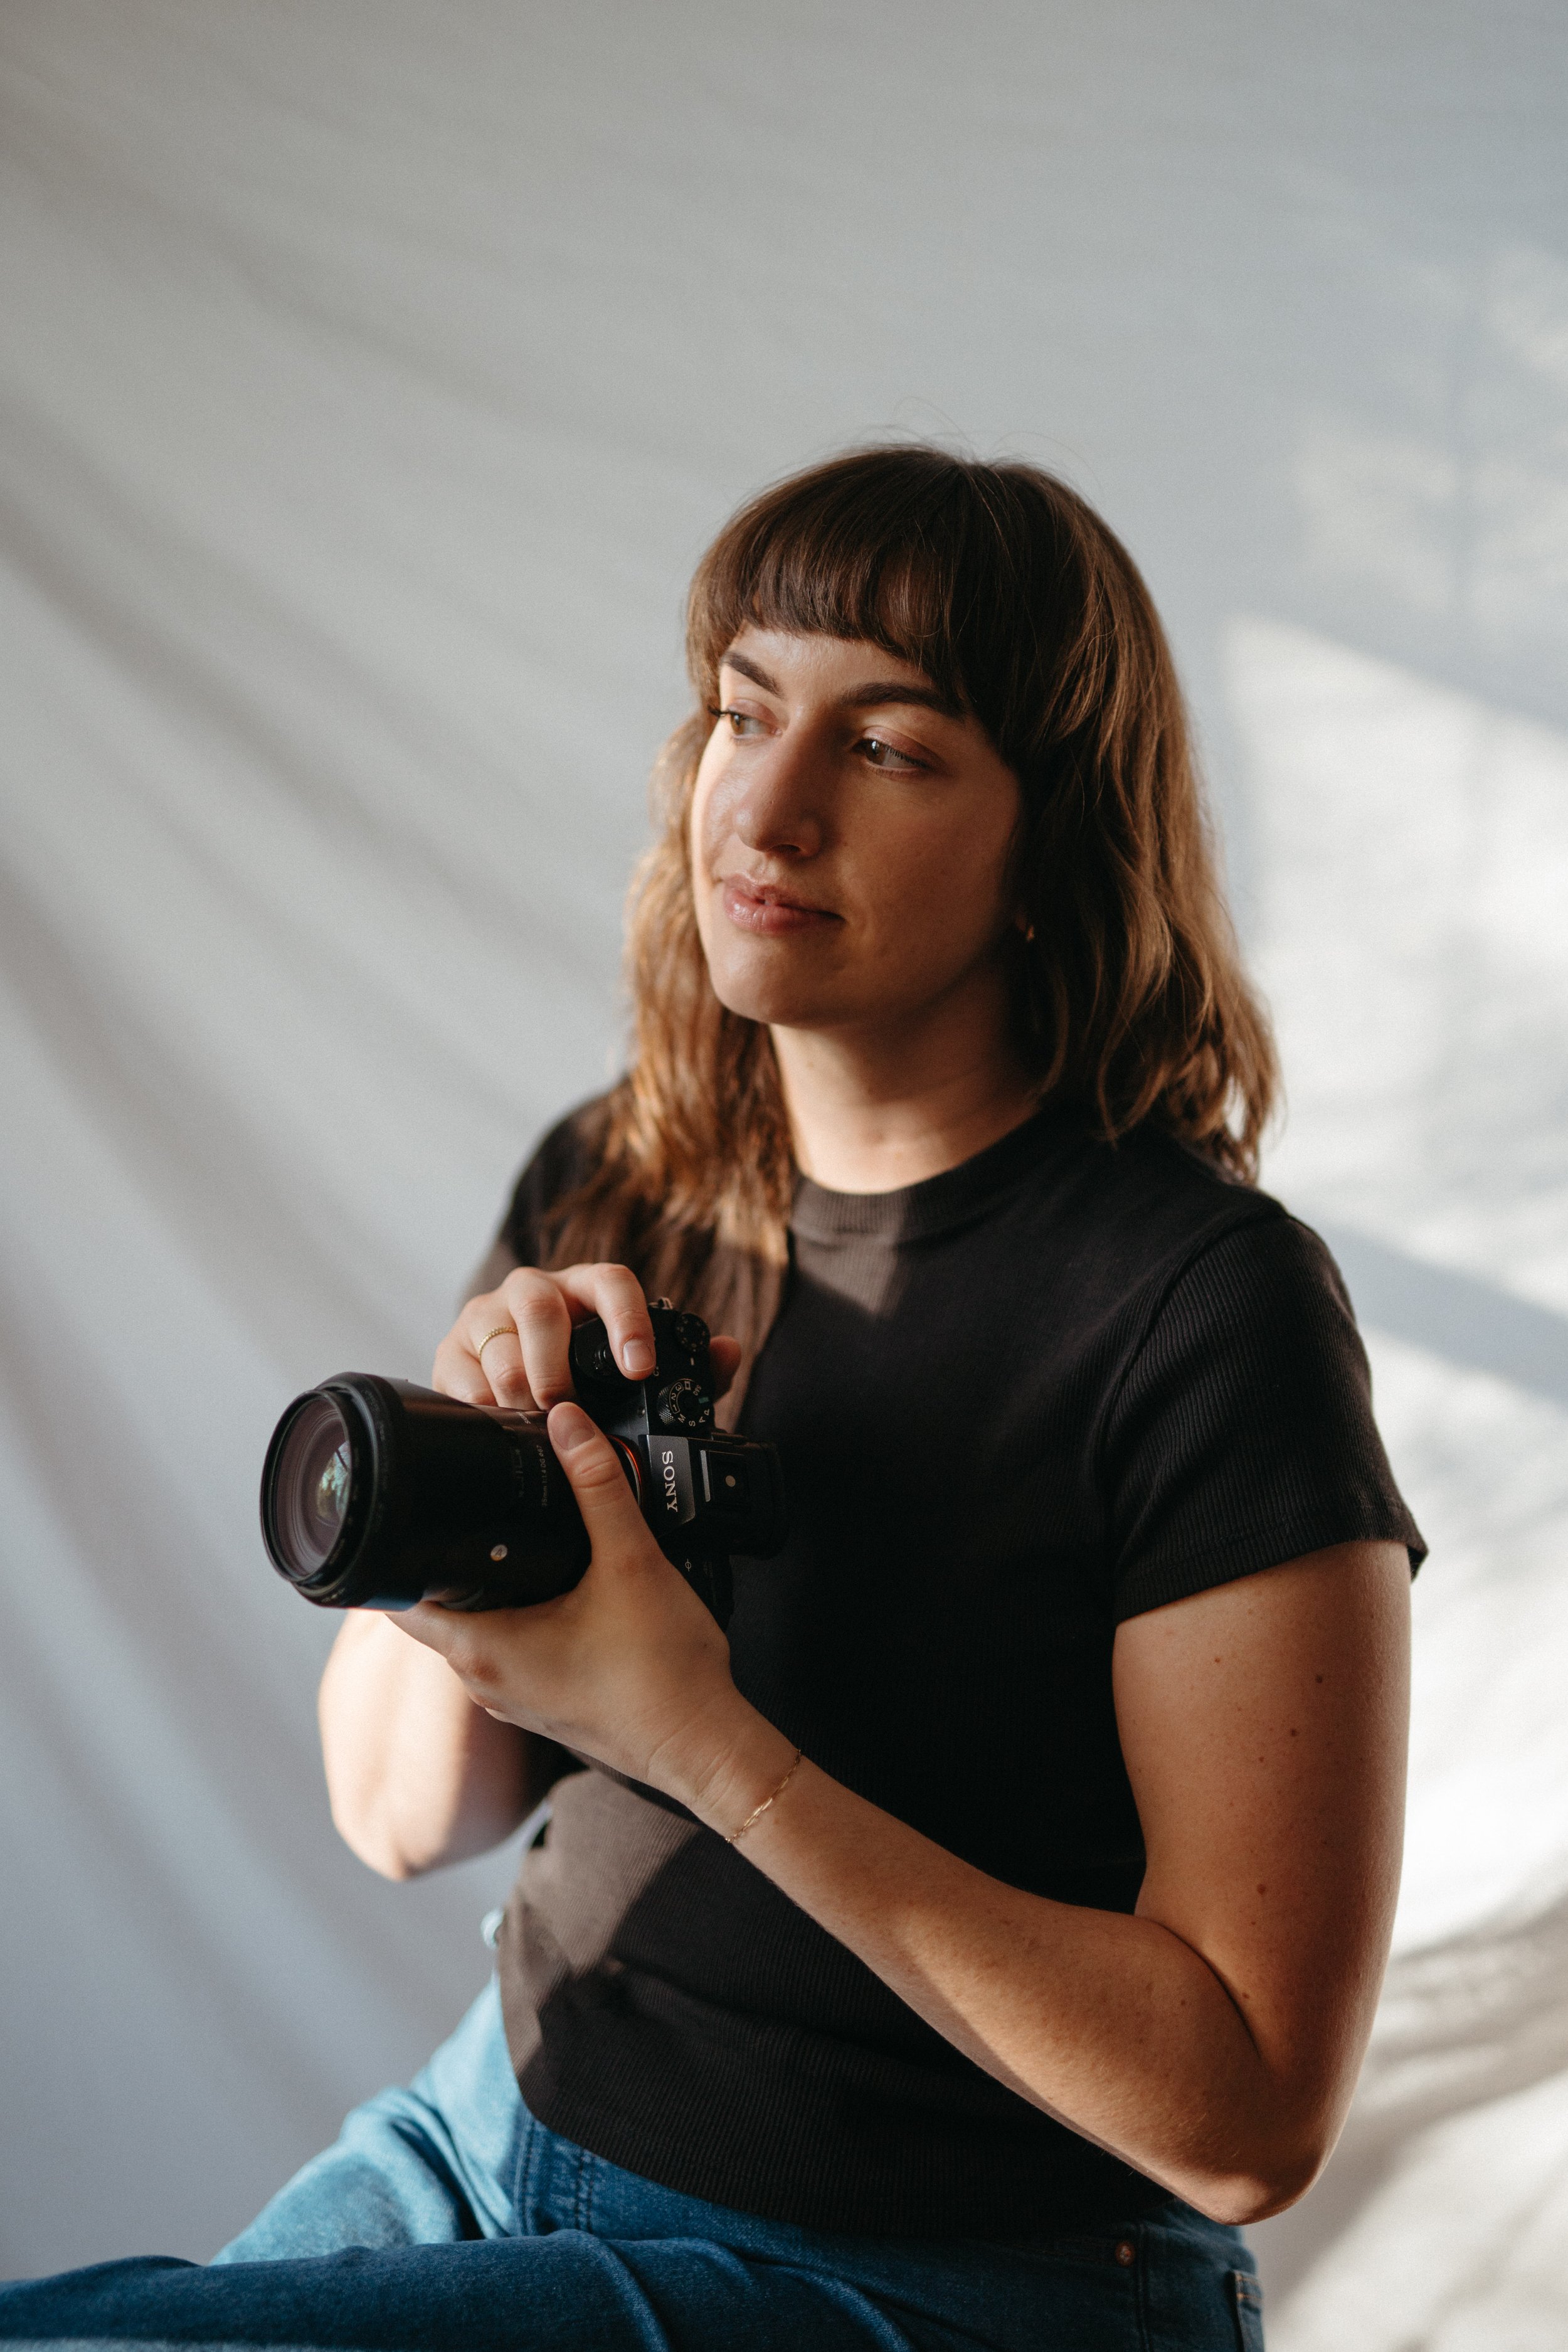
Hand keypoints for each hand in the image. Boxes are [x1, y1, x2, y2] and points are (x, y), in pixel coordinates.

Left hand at [392, 1400, 771, 1810]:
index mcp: (483, 1651)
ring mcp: (512, 1698)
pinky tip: (554, 1586)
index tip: (416, 1505)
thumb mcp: (631, 1561)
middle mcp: (484, 1682)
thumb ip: (597, 1485)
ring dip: (483, 1586)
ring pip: (472, 1629)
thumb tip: (567, 1422)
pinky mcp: (542, 1701)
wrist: (704, 1746)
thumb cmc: (664, 1673)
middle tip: (469, 1506)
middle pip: (433, 1609)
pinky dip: (514, 1613)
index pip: (398, 1600)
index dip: (398, 1547)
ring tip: (512, 1537)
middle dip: (445, 1556)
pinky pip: (506, 1648)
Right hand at [433, 1262, 742, 1411]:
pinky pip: (461, 1369)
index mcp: (586, 1290)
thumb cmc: (588, 1379)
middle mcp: (536, 1291)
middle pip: (542, 1308)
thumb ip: (691, 1369)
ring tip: (536, 1419)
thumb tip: (728, 1353)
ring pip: (500, 1339)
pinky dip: (481, 1399)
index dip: (627, 1321)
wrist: (513, 1388)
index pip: (611, 1281)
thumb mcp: (638, 1375)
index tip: (639, 1368)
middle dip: (555, 1363)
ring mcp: (490, 1315)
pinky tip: (499, 1417)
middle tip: (568, 1407)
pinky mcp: (454, 1347)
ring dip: (519, 1387)